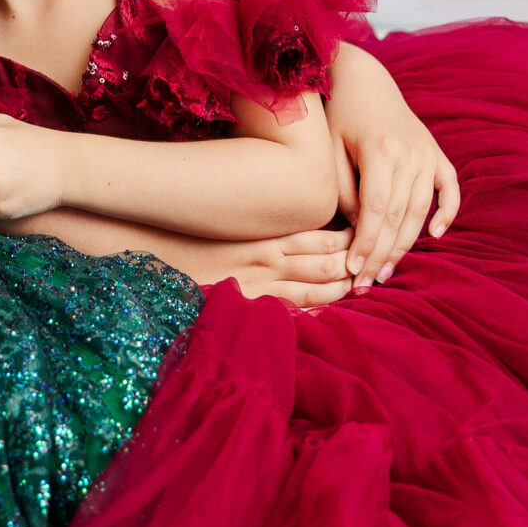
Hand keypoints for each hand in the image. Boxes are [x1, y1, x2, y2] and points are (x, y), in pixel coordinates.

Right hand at [207, 227, 355, 310]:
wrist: (162, 260)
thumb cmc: (198, 237)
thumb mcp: (232, 220)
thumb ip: (267, 221)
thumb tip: (297, 214)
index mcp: (267, 237)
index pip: (320, 239)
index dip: (347, 240)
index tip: (360, 238)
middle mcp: (268, 262)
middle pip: (325, 264)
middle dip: (351, 266)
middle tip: (365, 265)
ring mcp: (260, 288)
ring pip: (315, 291)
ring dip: (341, 290)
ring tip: (355, 286)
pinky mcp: (250, 307)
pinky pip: (293, 312)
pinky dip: (314, 312)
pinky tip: (329, 312)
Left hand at [326, 45, 458, 290]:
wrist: (363, 81)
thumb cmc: (338, 119)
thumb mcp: (330, 152)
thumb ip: (343, 192)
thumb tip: (357, 232)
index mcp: (381, 150)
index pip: (376, 210)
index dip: (366, 244)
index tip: (352, 271)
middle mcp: (410, 152)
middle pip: (399, 216)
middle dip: (382, 254)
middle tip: (366, 284)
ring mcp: (428, 153)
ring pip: (421, 209)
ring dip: (406, 244)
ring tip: (387, 271)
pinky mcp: (436, 153)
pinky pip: (450, 188)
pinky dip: (447, 211)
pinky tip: (435, 235)